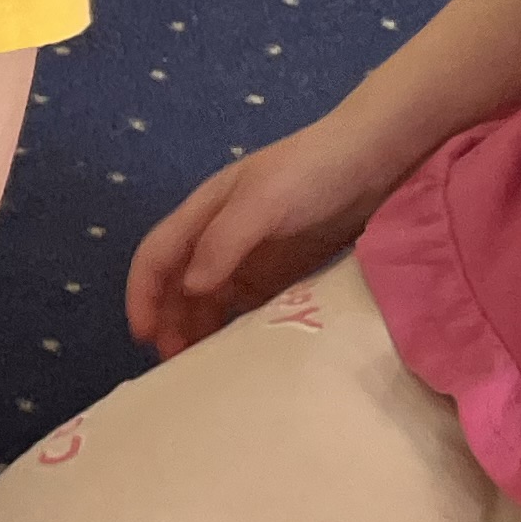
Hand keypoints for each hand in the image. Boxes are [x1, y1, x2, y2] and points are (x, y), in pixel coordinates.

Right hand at [124, 114, 407, 357]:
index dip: (143, 295)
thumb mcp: (262, 202)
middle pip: (178, 284)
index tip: (144, 336)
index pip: (155, 258)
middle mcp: (218, 236)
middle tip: (176, 362)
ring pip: (210, 298)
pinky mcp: (283, 269)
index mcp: (202, 214)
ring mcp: (251, 254)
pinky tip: (243, 349)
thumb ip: (223, 243)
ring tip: (204, 364)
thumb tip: (190, 290)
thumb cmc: (311, 171)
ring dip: (199, 327)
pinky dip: (237, 327)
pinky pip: (249, 304)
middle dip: (168, 320)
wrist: (377, 156)